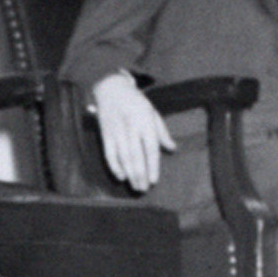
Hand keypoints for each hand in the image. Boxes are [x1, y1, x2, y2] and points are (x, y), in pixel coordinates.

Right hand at [89, 70, 174, 192]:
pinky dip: (114, 166)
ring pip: (122, 157)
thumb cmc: (135, 101)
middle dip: (140, 175)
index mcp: (145, 121)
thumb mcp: (152, 111)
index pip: (150, 148)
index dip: (152, 165)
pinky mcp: (105, 133)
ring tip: (135, 186)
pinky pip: (109, 153)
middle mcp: (130, 126)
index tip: (154, 181)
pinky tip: (120, 176)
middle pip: (136, 156)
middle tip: (143, 189)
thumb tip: (172, 148)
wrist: (111, 87)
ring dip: (129, 174)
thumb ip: (162, 131)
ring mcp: (116, 130)